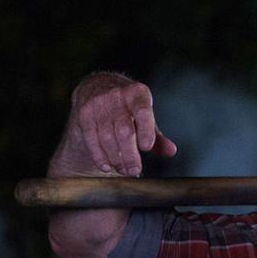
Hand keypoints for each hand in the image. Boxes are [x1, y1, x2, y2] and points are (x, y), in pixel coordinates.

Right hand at [50, 72, 177, 177]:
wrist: (97, 86)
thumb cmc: (128, 106)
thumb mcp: (145, 116)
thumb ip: (157, 136)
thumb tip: (171, 151)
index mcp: (138, 94)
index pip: (143, 112)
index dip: (146, 132)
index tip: (147, 148)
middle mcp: (117, 96)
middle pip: (124, 131)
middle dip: (130, 155)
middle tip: (135, 171)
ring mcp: (98, 105)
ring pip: (107, 138)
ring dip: (116, 159)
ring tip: (124, 170)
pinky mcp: (84, 114)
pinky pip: (91, 140)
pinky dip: (100, 157)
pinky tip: (107, 167)